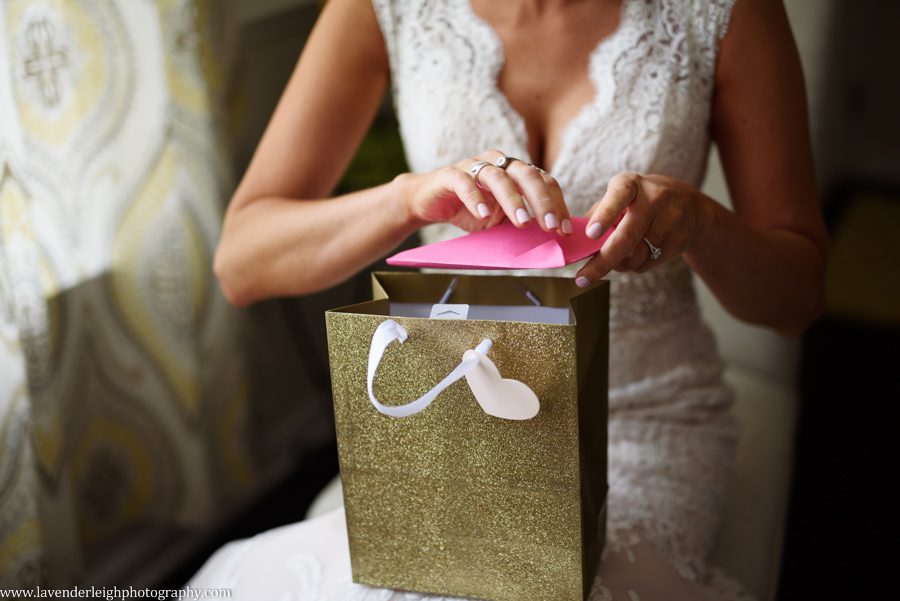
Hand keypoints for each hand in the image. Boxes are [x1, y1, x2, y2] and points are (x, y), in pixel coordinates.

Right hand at [398, 150, 572, 234]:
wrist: (429, 202)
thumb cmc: (469, 211)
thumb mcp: (499, 221)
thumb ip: (520, 225)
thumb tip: (549, 244)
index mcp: (516, 172)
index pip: (544, 182)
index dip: (557, 204)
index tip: (565, 230)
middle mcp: (498, 164)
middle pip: (527, 175)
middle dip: (542, 202)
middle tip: (551, 226)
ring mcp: (474, 166)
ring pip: (498, 177)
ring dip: (513, 199)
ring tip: (522, 221)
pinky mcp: (450, 174)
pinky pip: (465, 182)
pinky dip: (475, 198)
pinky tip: (483, 215)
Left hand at [575, 173, 713, 286]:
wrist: (689, 207)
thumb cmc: (639, 203)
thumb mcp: (619, 198)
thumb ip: (597, 216)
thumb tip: (574, 242)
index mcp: (631, 184)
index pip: (618, 197)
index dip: (604, 215)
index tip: (591, 234)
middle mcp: (654, 197)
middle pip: (626, 236)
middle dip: (603, 261)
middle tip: (583, 277)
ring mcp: (671, 219)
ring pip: (636, 255)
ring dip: (621, 263)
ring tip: (620, 254)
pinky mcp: (680, 239)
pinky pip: (649, 263)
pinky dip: (637, 265)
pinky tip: (641, 252)